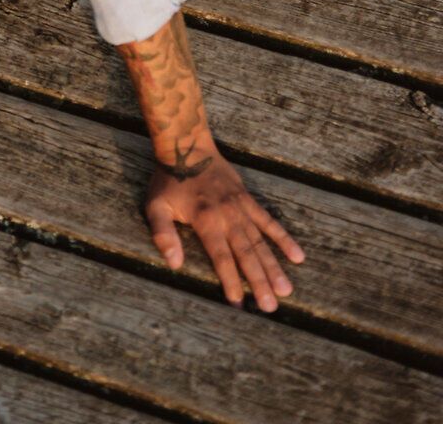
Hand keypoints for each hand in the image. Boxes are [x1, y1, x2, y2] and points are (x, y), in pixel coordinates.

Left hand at [144, 152, 304, 311]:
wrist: (187, 146)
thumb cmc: (169, 180)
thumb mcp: (155, 206)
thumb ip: (163, 234)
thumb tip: (174, 264)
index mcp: (205, 221)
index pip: (221, 257)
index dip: (230, 281)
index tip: (239, 304)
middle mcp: (227, 217)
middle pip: (245, 254)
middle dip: (258, 282)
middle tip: (271, 307)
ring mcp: (240, 208)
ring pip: (260, 242)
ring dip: (273, 266)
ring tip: (286, 290)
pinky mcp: (248, 200)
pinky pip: (269, 221)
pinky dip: (283, 238)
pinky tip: (298, 256)